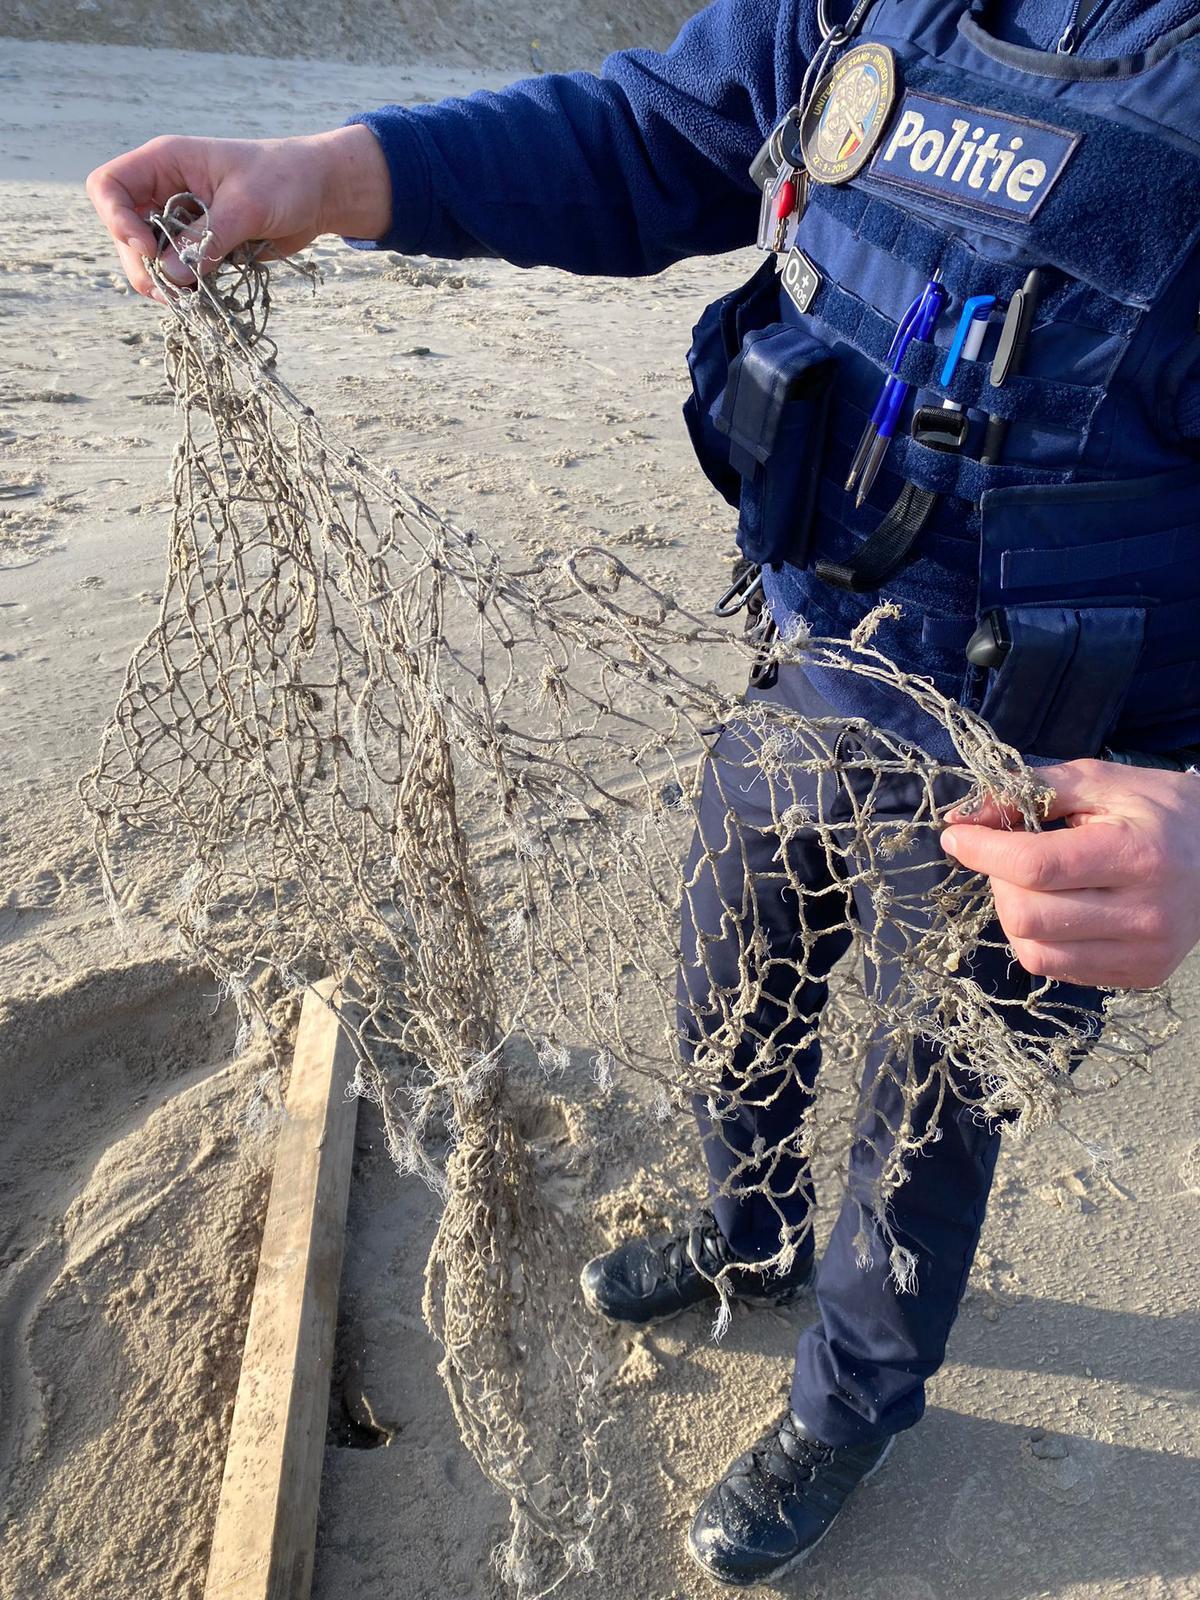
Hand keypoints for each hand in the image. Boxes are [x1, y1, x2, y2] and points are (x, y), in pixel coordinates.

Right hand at [86, 125, 390, 300]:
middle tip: (174, 294)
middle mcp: (164, 190)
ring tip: (194, 300)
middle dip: (142, 265)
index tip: (147, 248)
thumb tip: (171, 275)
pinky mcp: (199, 246)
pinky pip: (178, 273)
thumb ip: (208, 239)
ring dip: (164, 283)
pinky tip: (204, 298)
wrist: (319, 193)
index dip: (116, 220)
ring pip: (149, 259)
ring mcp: (180, 221)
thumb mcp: (247, 206)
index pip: (109, 186)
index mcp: (165, 163)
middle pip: (123, 232)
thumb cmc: (286, 180)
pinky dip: (185, 289)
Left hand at [940, 758, 1199, 989]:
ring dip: (1013, 914)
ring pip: (1034, 952)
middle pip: (1027, 915)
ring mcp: (1144, 952)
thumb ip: (1029, 792)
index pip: (1035, 866)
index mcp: (1137, 855)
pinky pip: (1058, 970)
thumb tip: (963, 818)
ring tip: (1031, 884)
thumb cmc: (1160, 810)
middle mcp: (1144, 912)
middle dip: (997, 881)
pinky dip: (1039, 939)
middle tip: (1006, 856)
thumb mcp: (1100, 782)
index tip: (958, 836)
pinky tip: (1057, 908)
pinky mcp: (1141, 974)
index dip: (983, 851)